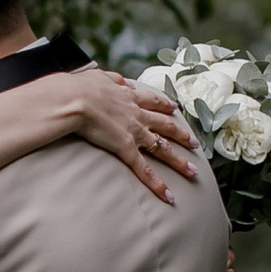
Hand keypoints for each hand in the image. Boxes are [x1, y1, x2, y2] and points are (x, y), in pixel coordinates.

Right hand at [54, 66, 198, 200]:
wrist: (75, 99)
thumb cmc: (79, 87)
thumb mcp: (98, 76)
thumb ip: (112, 78)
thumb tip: (122, 81)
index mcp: (128, 97)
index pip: (152, 101)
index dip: (165, 105)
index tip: (174, 108)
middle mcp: (136, 114)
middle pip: (166, 126)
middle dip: (182, 134)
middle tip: (194, 142)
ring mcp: (134, 132)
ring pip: (163, 149)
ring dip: (179, 161)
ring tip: (192, 171)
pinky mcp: (126, 149)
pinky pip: (145, 170)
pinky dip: (157, 184)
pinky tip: (168, 195)